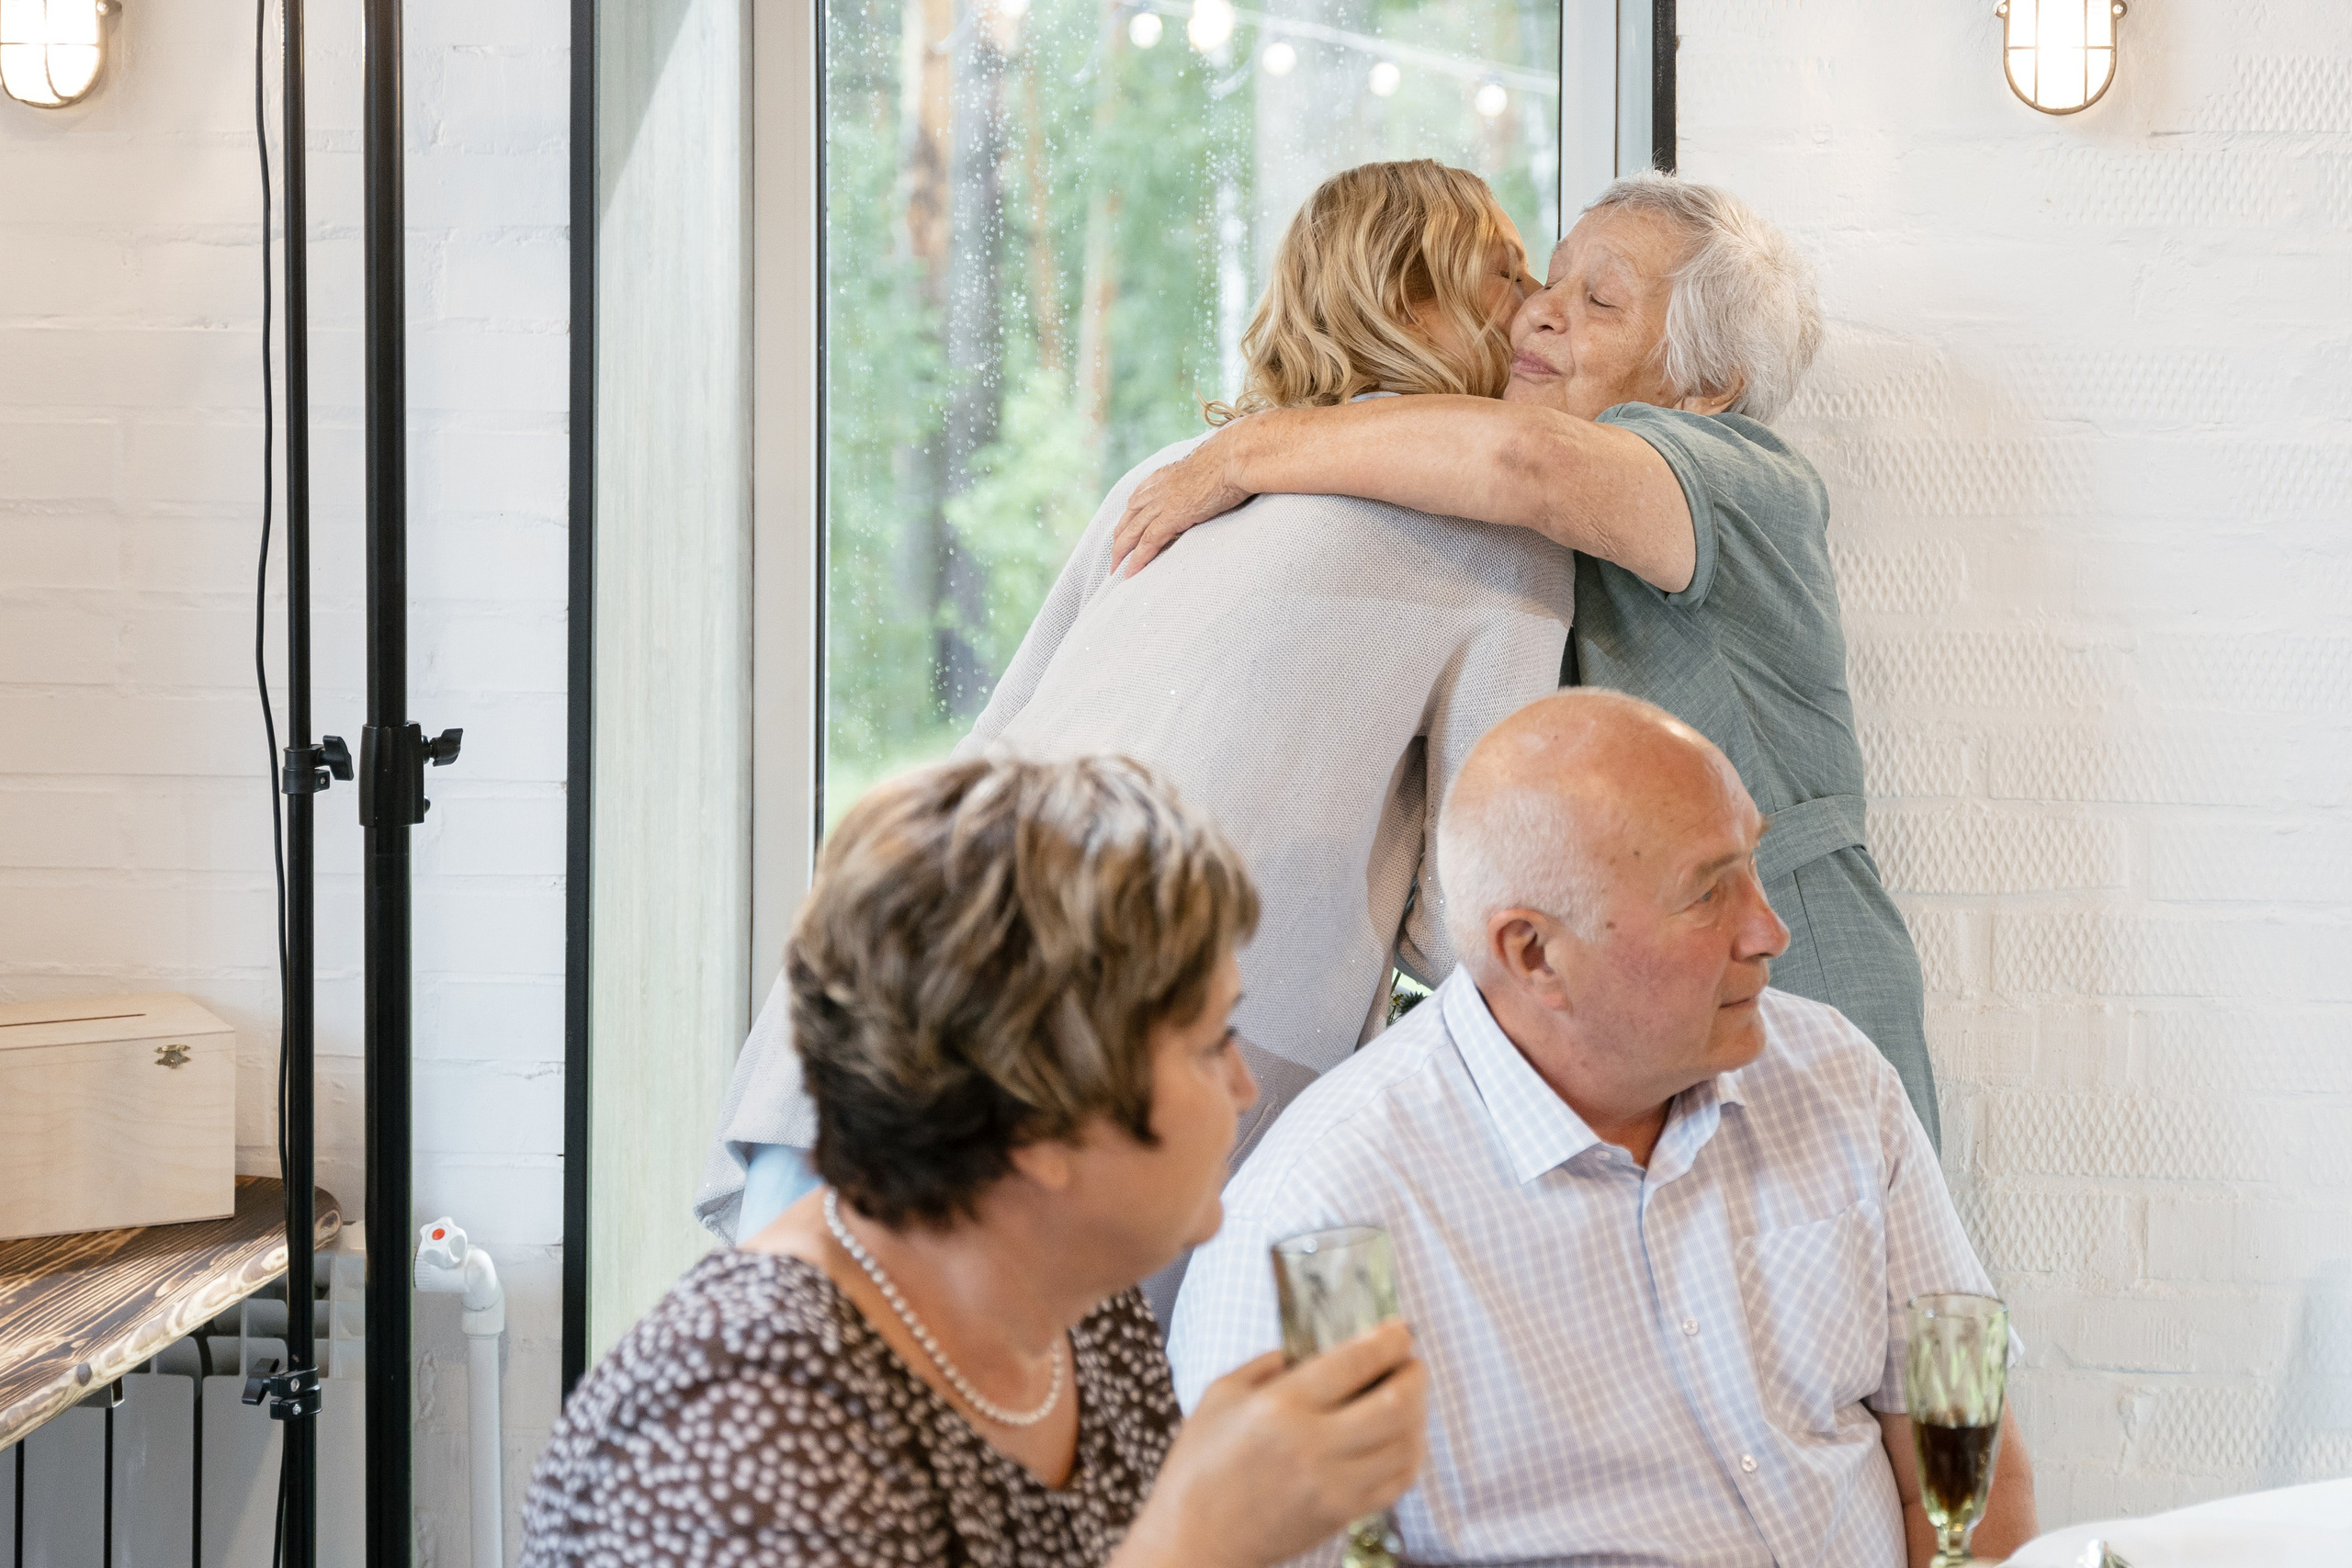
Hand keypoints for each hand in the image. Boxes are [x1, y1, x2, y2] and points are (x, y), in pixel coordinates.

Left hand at [1111, 434, 1253, 575]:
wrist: (1237, 454)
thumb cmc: (1235, 457)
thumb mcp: (1213, 466)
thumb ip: (1206, 476)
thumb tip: (1218, 482)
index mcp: (1168, 474)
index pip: (1140, 496)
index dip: (1131, 514)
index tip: (1125, 527)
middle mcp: (1160, 487)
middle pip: (1130, 515)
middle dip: (1119, 536)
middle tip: (1114, 554)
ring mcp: (1164, 501)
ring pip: (1133, 530)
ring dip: (1120, 551)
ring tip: (1114, 568)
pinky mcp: (1173, 515)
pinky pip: (1149, 541)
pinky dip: (1137, 559)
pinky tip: (1130, 573)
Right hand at [1117, 1321, 1427, 1567]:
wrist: (1196, 1539)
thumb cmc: (1199, 1465)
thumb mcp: (1221, 1395)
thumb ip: (1267, 1365)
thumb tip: (1309, 1348)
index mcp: (1280, 1406)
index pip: (1354, 1363)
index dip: (1388, 1341)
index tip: (1401, 1330)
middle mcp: (1313, 1444)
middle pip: (1395, 1404)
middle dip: (1415, 1376)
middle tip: (1413, 1362)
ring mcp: (1333, 1484)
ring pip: (1404, 1444)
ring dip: (1419, 1415)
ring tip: (1410, 1398)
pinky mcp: (1342, 1514)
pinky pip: (1397, 1481)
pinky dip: (1410, 1455)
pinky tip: (1402, 1439)